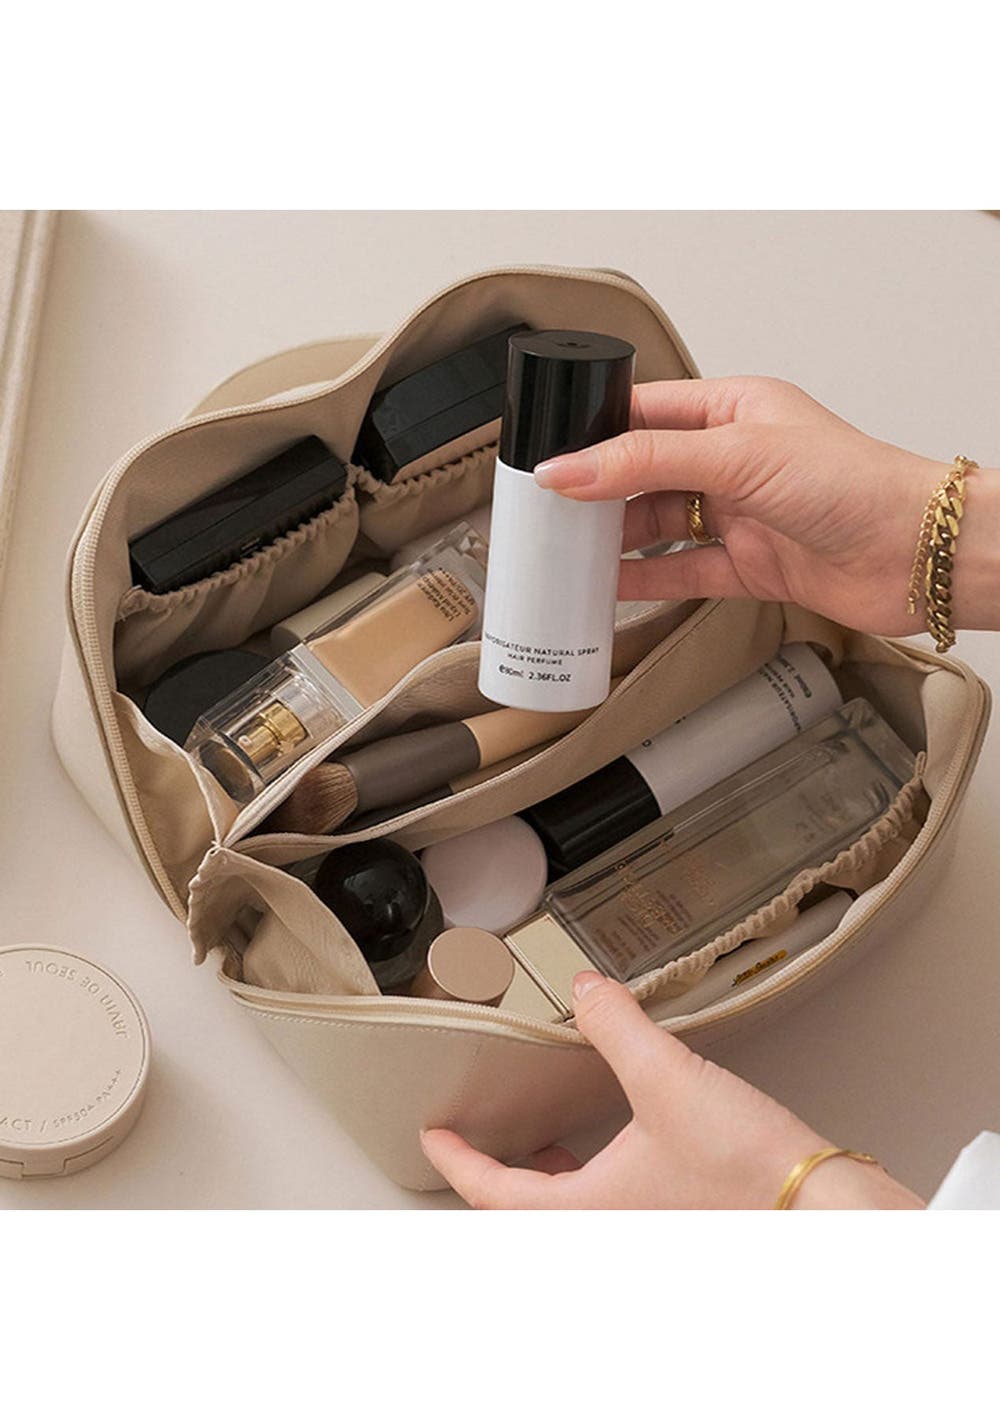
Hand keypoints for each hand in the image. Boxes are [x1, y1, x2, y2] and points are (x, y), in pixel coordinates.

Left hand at [420, 972, 924, 1208]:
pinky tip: (628, 1144)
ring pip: (578, 1211)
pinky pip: (618, 1205)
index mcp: (589, 1211)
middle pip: (532, 1210)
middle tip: (483, 1141)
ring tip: (549, 1140)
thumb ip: (615, 1025)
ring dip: (554, 1177)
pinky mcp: (683, 1221)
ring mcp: (649, 1229)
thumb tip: (584, 989)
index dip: (457, 1162)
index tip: (434, 1140)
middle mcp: (614, 1230)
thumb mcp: (666, 1078)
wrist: (825, 1209)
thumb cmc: (751, 1170)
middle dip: (503, 1172)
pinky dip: (601, 1177)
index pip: (494, 1194)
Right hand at [533, 377, 998, 636]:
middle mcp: (733, 459)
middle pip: (644, 473)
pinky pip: (682, 572)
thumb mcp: (736, 453)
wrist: (916, 553)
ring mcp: (740, 514)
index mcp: (732, 409)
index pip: (644, 412)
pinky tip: (609, 587)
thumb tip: (571, 467)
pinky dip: (645, 581)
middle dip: (597, 491)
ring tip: (566, 553)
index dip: (593, 433)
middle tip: (546, 512)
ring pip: (659, 525)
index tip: (547, 457)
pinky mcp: (750, 566)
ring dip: (615, 540)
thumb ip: (646, 461)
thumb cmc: (854, 483)